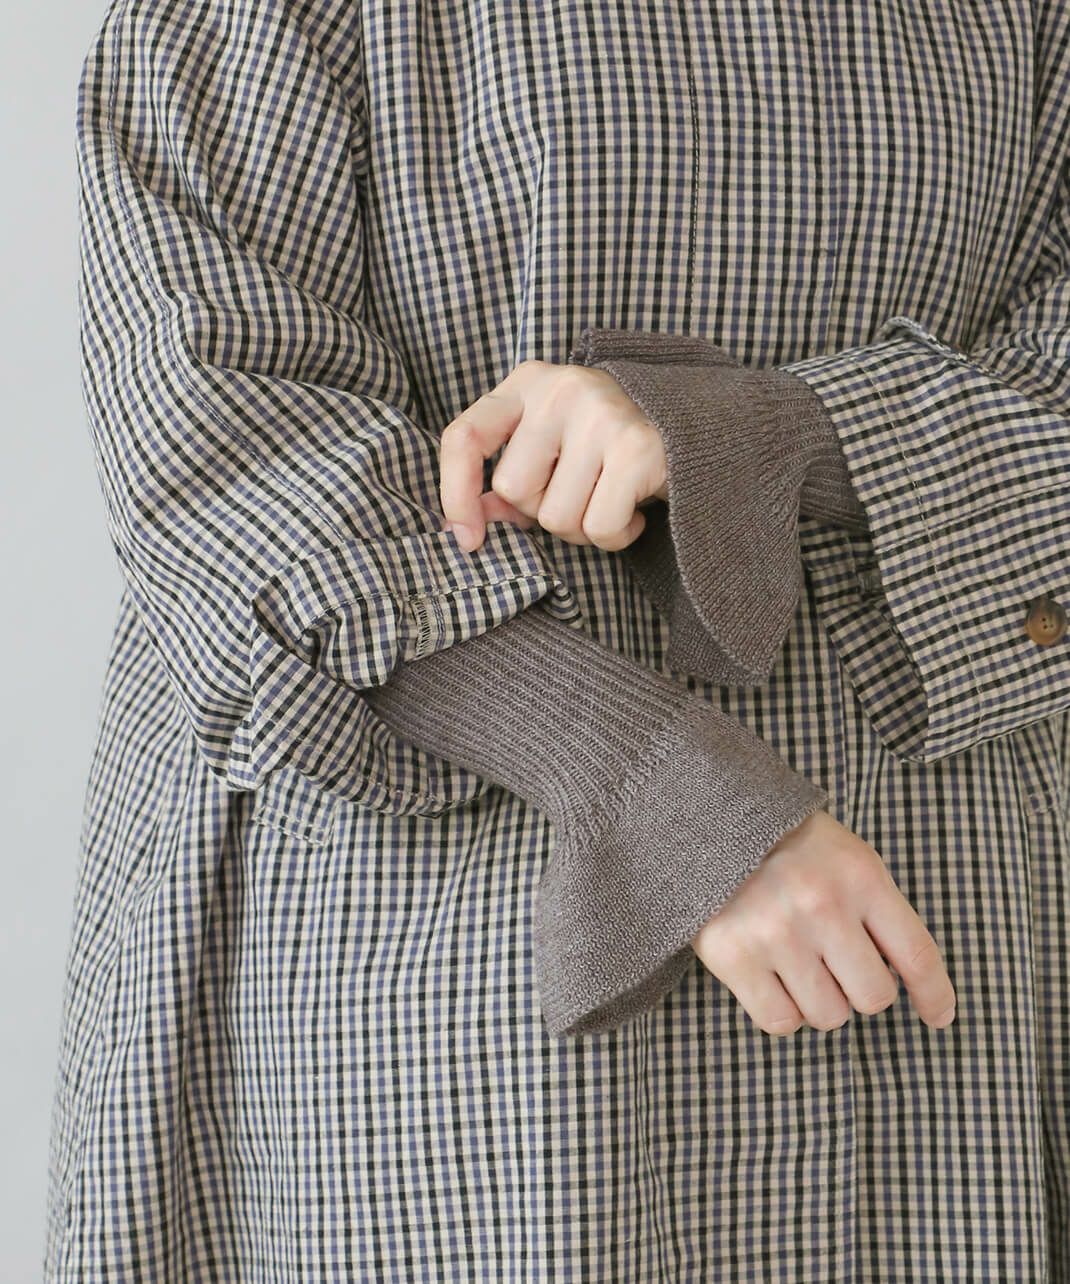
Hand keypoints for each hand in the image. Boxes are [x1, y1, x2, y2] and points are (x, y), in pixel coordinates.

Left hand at [438, 358, 668, 552]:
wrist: (698, 427)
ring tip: (610, 499)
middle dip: (543, 510)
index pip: (465, 437)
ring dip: (582, 529)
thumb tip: (466, 525)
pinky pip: (599, 528)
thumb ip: (511, 475)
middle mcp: (560, 388)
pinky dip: (616, 537)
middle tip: (582, 492)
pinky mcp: (636, 447)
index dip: (456, 493)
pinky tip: (635, 511)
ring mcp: (600, 414)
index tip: (466, 538)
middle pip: (514, 489)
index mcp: (527, 382)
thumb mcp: (553, 445)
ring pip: (556, 518)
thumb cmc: (610, 445)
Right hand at [691, 808, 956, 1033]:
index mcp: (860, 876)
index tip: (939, 1016)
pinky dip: (783, 1010)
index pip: (916, 954)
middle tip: (839, 965)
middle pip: (873, 996)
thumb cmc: (789, 845)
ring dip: (820, 1001)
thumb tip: (909, 983)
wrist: (709, 819)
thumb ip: (879, 911)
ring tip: (799, 963)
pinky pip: (780, 1022)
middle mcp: (821, 905)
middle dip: (862, 989)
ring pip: (828, 1016)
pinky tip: (773, 978)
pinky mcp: (733, 956)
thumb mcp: (847, 858)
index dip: (934, 995)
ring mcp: (775, 933)